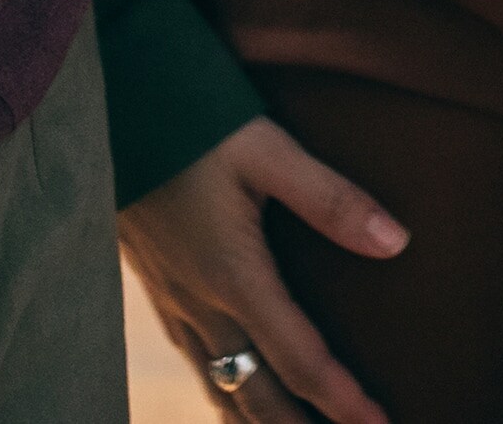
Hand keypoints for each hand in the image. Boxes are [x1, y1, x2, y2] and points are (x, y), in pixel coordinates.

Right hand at [122, 114, 405, 423]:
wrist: (105, 110)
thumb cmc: (189, 120)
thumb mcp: (265, 148)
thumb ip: (329, 197)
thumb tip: (396, 242)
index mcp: (233, 276)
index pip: (299, 359)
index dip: (342, 401)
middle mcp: (200, 305)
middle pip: (257, 397)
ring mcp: (173, 304)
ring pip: (222, 390)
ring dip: (262, 423)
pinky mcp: (158, 293)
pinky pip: (199, 367)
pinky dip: (227, 400)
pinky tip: (240, 401)